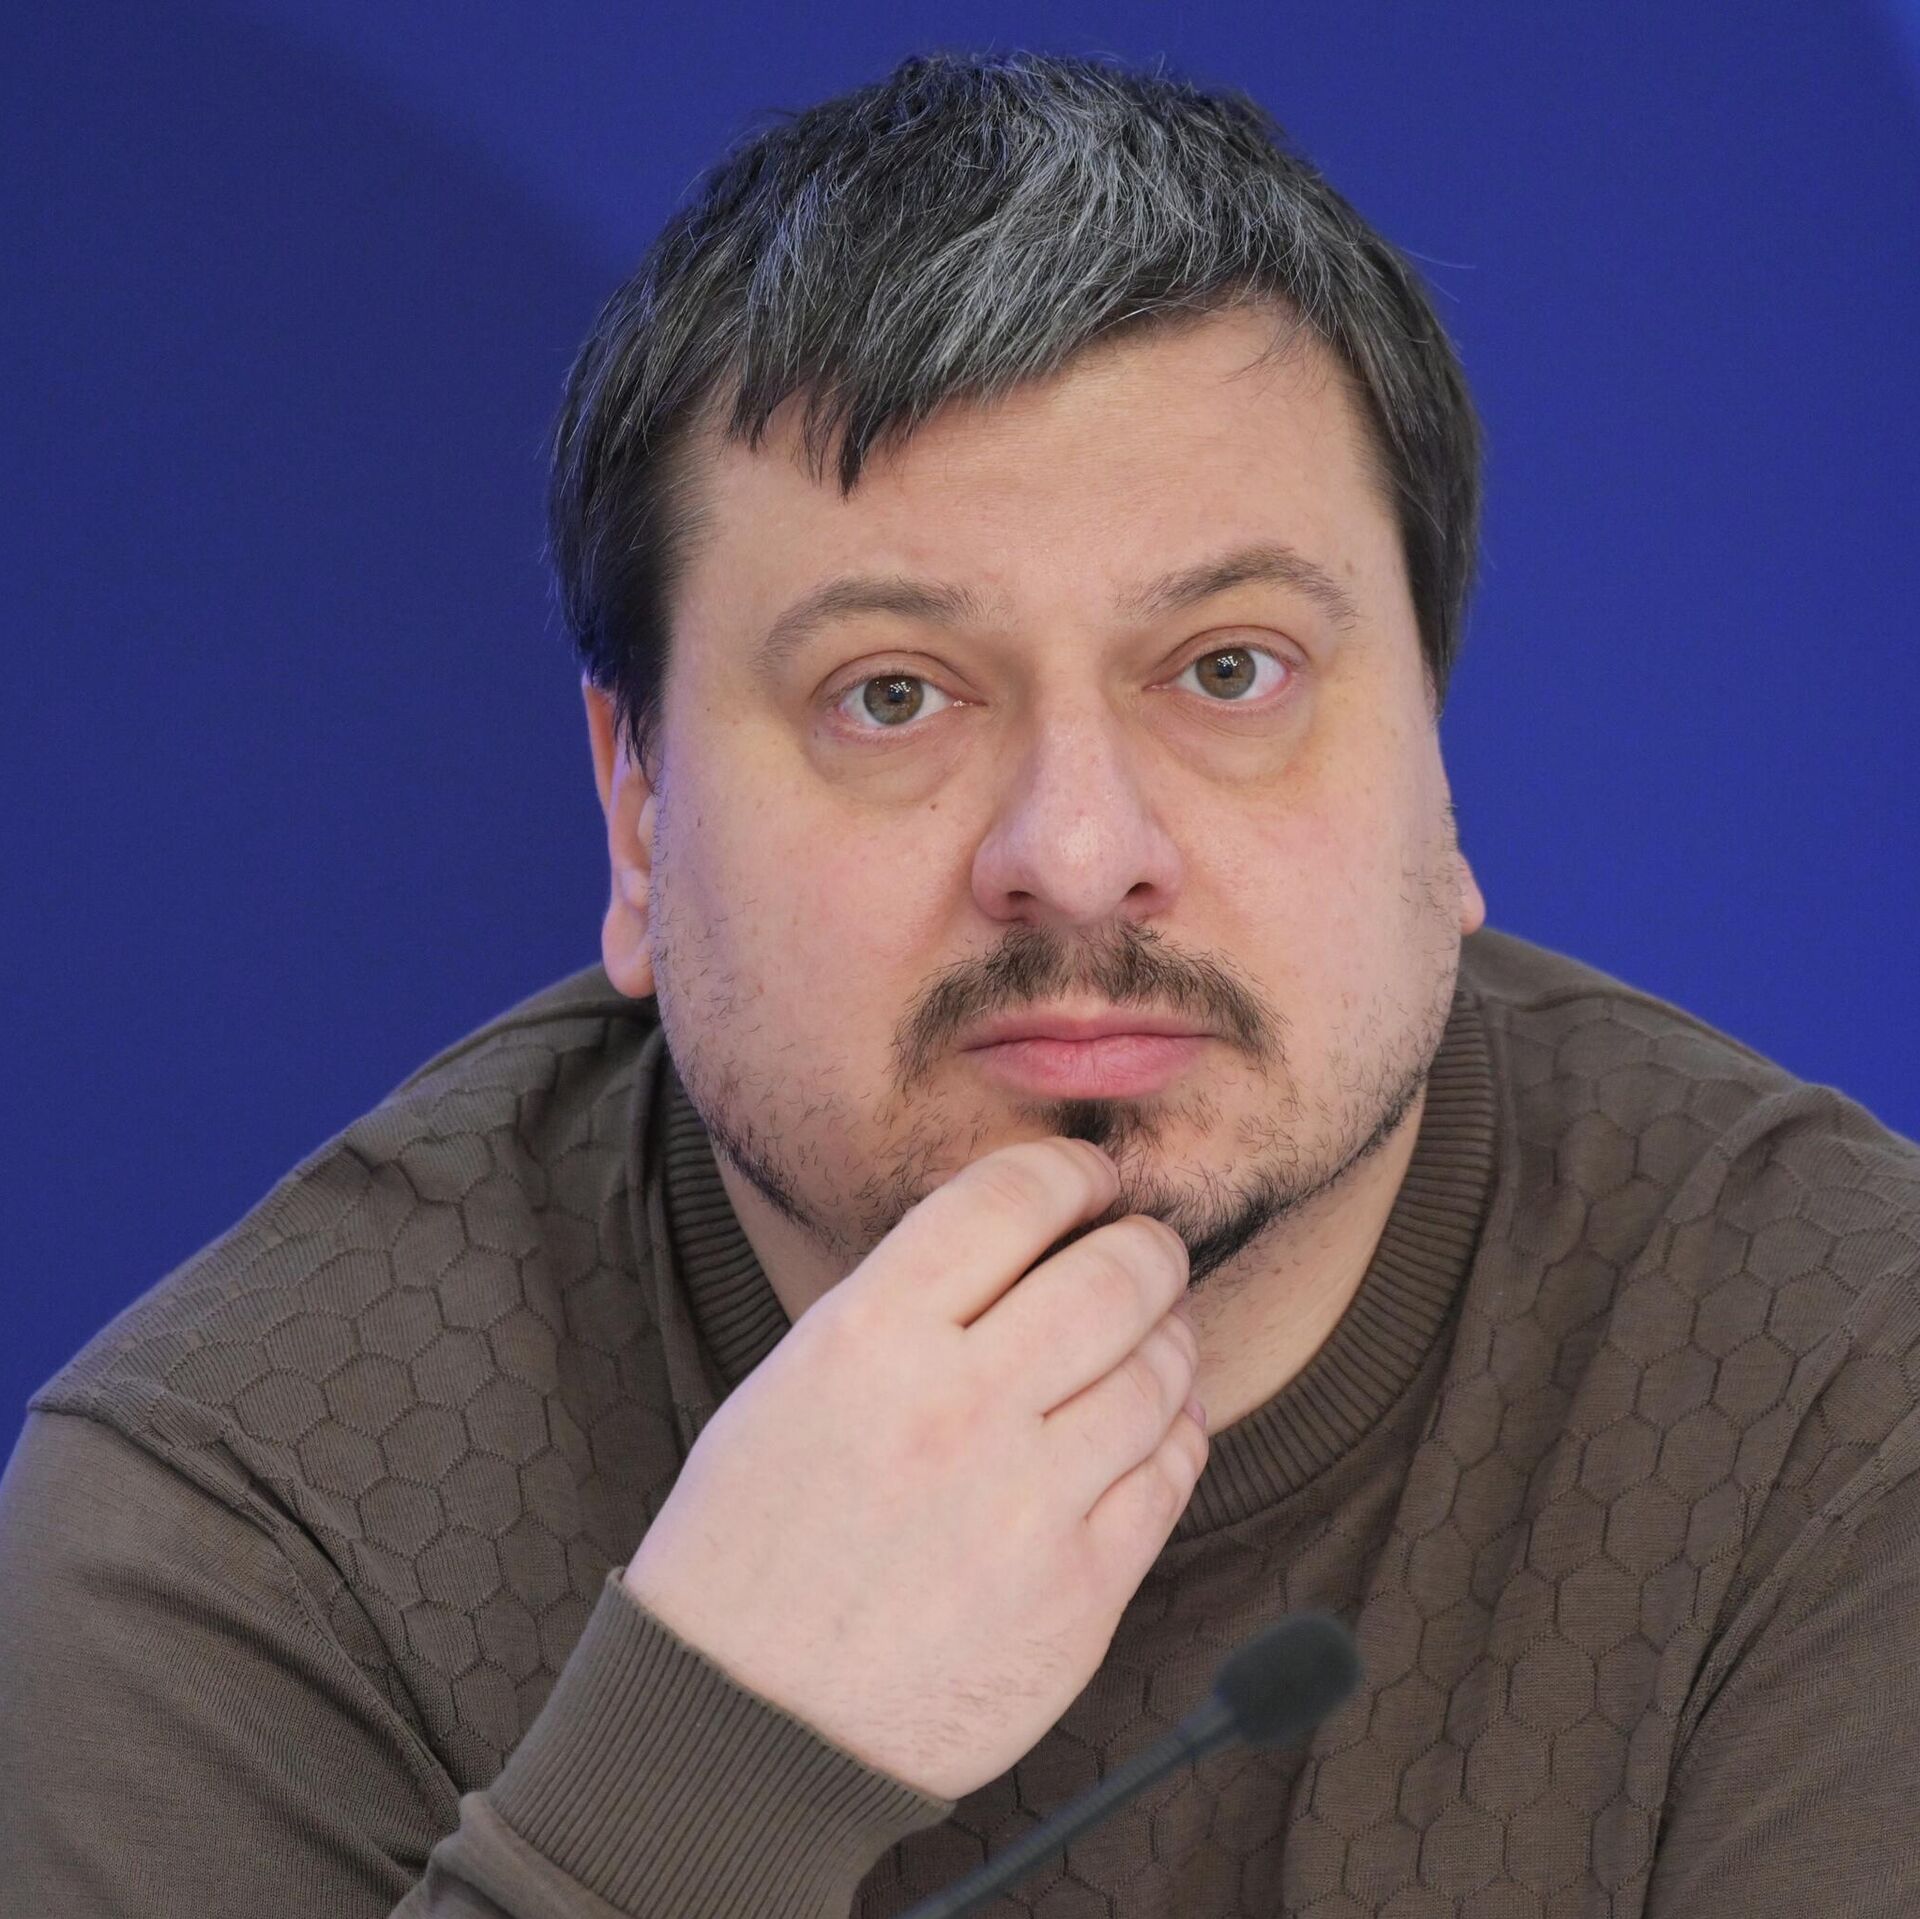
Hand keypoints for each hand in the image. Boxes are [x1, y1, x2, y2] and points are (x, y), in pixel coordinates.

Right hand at [621, 1137, 1206, 1799]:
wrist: (744, 1728)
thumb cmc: (755, 1541)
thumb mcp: (796, 1382)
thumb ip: (908, 1304)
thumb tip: (1032, 1241)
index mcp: (869, 1339)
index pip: (1011, 1199)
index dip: (1070, 1172)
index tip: (1088, 1180)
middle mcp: (957, 1408)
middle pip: (1113, 1276)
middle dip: (1146, 1245)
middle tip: (1146, 1247)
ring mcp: (1028, 1506)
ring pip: (1159, 1372)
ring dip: (1170, 1335)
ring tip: (1154, 1332)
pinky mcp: (1078, 1596)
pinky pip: (1170, 1476)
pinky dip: (1176, 1430)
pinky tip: (1154, 1422)